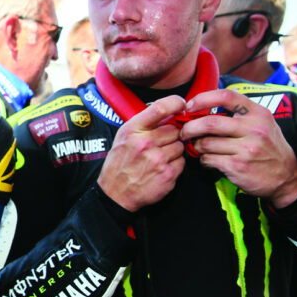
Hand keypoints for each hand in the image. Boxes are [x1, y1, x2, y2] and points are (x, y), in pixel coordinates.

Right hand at [97, 95, 185, 211]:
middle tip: (160, 144)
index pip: (161, 107)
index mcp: (133, 130)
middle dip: (171, 136)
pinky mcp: (168, 174)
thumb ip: (144, 124)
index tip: (181, 105)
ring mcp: (158, 159)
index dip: (176, 103)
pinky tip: (161, 169)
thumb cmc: (120, 163)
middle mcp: (145, 143)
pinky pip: (182, 162)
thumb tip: (170, 113)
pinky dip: (175, 165)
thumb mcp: (123, 137)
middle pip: (175, 129)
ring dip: (174, 151)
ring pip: (180, 146)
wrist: (115, 194)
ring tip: (159, 158)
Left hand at [181, 89, 296, 207]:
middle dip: (190, 128)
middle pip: (210, 122)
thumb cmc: (268, 147)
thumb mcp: (262, 123)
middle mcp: (254, 129)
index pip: (226, 96)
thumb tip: (203, 106)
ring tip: (200, 148)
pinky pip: (208, 159)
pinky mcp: (238, 166)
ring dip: (197, 146)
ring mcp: (247, 149)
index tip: (190, 106)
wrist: (287, 176)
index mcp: (258, 114)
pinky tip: (209, 160)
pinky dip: (203, 160)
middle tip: (184, 132)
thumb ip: (239, 113)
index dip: (203, 99)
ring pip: (206, 143)